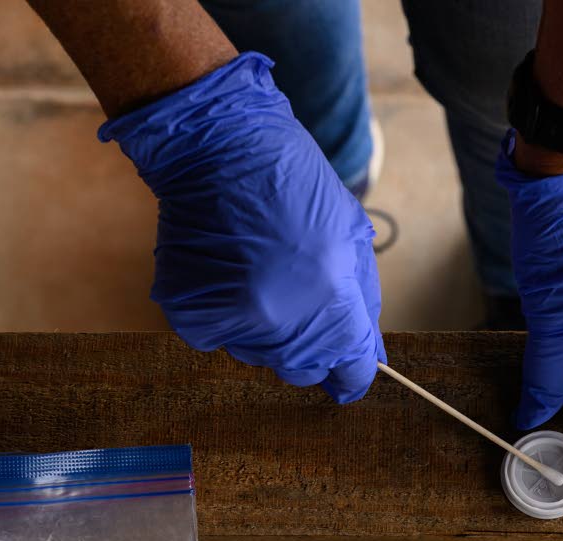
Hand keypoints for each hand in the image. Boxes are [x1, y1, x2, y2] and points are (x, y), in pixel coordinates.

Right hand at [100, 52, 384, 403]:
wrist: (217, 144)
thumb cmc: (293, 182)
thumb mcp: (350, 236)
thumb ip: (362, 303)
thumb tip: (370, 356)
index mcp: (331, 299)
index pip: (351, 371)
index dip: (352, 373)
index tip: (347, 374)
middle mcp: (283, 319)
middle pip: (303, 371)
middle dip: (308, 349)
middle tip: (295, 301)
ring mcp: (234, 320)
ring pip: (259, 356)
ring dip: (263, 330)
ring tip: (257, 272)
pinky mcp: (193, 315)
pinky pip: (218, 339)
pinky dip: (222, 316)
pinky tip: (225, 272)